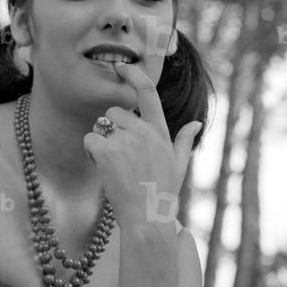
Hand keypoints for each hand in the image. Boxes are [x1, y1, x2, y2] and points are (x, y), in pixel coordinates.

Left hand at [82, 60, 200, 228]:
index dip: (133, 76)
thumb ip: (183, 141)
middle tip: (120, 157)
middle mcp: (144, 130)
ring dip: (102, 143)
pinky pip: (90, 140)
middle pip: (115, 112)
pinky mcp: (107, 150)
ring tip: (115, 167)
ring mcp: (126, 139)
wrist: (148, 218)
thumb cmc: (162, 194)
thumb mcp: (178, 165)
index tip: (122, 67)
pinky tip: (103, 169)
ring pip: (100, 127)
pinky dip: (91, 153)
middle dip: (111, 128)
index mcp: (161, 131)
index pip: (148, 93)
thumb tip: (196, 123)